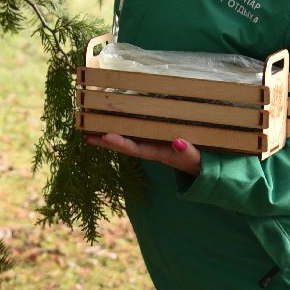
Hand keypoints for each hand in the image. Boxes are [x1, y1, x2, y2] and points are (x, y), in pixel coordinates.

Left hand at [86, 132, 202, 176]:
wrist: (204, 168)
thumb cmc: (199, 162)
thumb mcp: (196, 159)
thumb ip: (188, 152)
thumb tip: (177, 142)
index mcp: (158, 153)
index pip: (135, 149)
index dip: (120, 143)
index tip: (105, 136)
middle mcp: (150, 149)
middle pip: (124, 145)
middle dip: (105, 141)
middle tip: (86, 135)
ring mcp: (151, 143)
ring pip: (127, 138)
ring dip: (109, 134)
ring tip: (90, 128)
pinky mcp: (154, 137)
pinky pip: (134, 132)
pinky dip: (121, 127)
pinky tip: (110, 121)